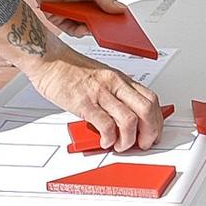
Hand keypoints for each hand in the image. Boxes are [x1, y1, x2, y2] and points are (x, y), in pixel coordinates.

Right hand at [0, 0, 162, 150]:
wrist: (48, 59)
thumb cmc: (70, 69)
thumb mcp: (102, 77)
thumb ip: (114, 95)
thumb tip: (125, 116)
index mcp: (121, 79)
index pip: (151, 100)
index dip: (157, 121)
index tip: (153, 133)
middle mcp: (115, 84)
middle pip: (147, 110)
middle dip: (150, 133)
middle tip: (142, 144)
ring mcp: (101, 93)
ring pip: (130, 120)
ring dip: (129, 140)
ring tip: (121, 145)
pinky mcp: (84, 103)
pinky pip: (106, 125)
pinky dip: (110, 139)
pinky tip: (106, 141)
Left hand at [23, 0, 125, 36]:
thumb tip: (120, 8)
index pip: (107, 13)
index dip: (114, 20)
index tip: (123, 26)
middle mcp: (82, 6)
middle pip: (95, 23)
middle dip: (103, 28)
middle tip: (112, 31)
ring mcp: (70, 12)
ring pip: (82, 28)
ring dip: (90, 30)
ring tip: (97, 29)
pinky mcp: (57, 16)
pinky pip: (68, 29)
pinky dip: (75, 30)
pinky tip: (82, 28)